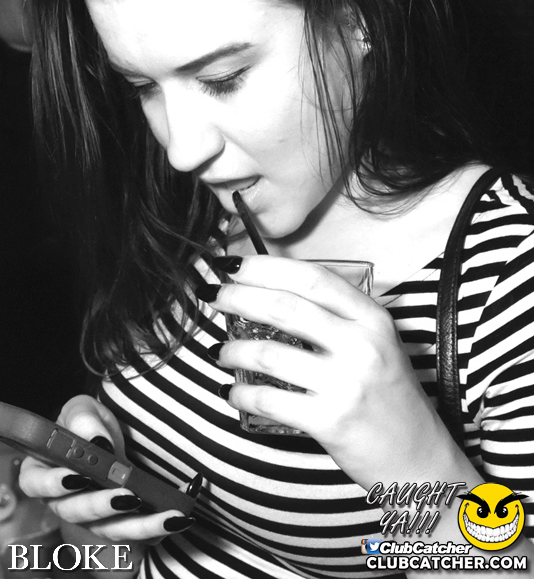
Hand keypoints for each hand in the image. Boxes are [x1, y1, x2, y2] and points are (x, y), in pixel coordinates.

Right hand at [18, 395, 195, 540]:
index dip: (53, 484)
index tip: (77, 477)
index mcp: (43, 471)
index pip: (35, 484)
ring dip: (139, 525)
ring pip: (109, 529)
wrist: (112, 437)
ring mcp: (92, 518)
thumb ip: (83, 420)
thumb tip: (97, 443)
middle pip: (75, 512)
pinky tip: (179, 517)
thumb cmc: (88, 425)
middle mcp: (63, 501)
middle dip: (102, 506)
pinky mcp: (119, 523)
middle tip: (128, 496)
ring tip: (168, 516)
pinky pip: (137, 533)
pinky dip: (159, 527)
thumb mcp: (83, 410)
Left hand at [201, 256, 454, 488]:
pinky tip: (231, 390)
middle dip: (238, 297)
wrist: (417, 457)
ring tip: (220, 351)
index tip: (233, 265)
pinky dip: (241, 393)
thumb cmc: (388, 394)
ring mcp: (345, 383)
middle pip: (285, 307)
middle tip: (212, 296)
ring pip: (270, 353)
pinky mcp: (329, 420)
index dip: (266, 267)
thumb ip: (337, 316)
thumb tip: (272, 291)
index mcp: (373, 318)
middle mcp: (361, 344)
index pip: (312, 278)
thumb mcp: (377, 343)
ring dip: (234, 349)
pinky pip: (269, 400)